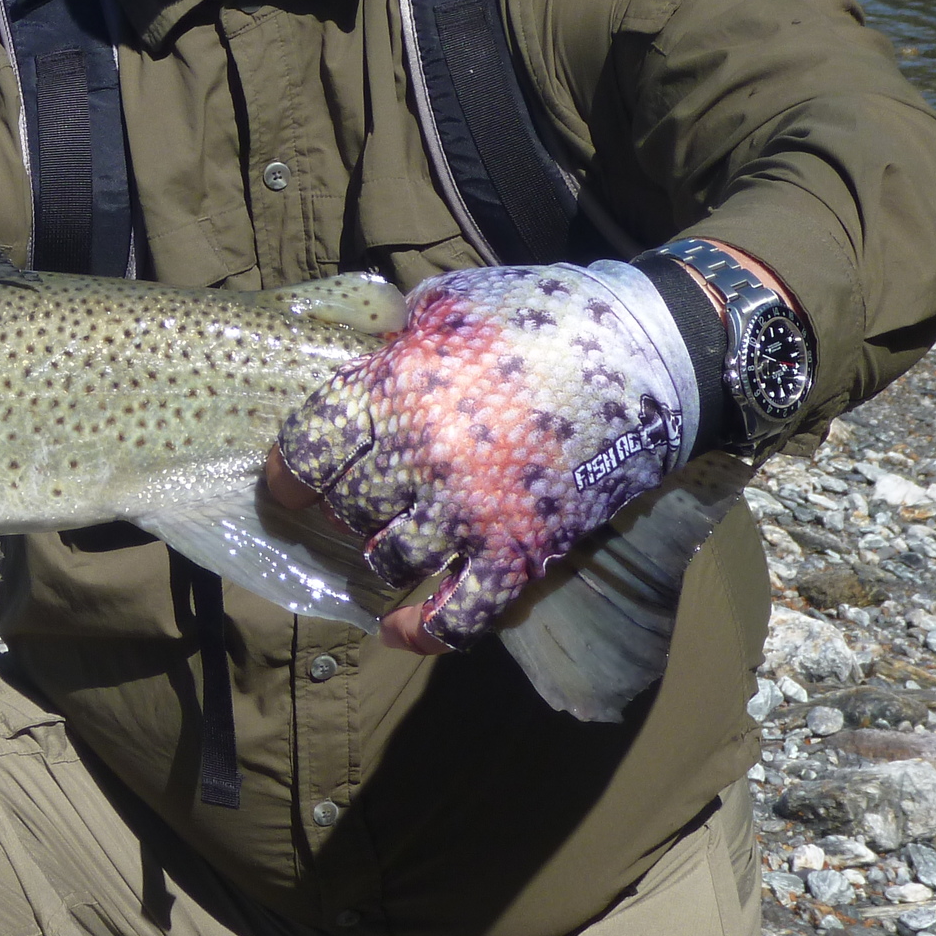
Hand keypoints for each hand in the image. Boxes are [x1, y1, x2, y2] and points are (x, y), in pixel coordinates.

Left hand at [267, 261, 696, 654]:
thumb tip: (369, 362)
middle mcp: (421, 458)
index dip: (289, 473)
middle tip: (351, 506)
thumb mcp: (450, 302)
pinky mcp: (519, 551)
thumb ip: (398, 339)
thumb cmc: (543, 314)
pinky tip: (397, 630)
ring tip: (386, 547)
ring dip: (381, 557)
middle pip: (346, 506)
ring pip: (390, 560)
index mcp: (395, 391)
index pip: (308, 450)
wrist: (648, 350)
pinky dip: (422, 633)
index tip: (287, 485)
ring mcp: (469, 512)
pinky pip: (458, 615)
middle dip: (342, 507)